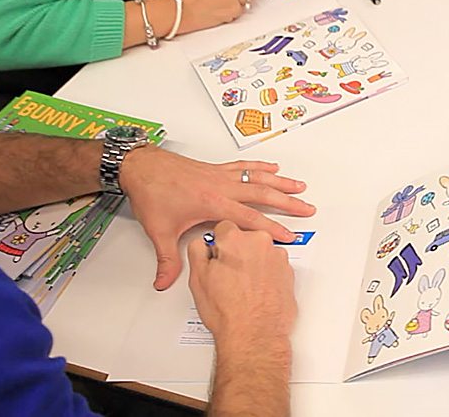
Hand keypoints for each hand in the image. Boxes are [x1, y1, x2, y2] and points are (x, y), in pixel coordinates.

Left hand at [119, 147, 315, 289]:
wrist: (141, 167)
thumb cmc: (152, 194)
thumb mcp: (159, 231)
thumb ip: (167, 259)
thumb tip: (164, 282)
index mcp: (213, 203)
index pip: (250, 219)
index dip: (271, 229)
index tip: (289, 236)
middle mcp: (222, 187)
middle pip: (263, 194)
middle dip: (288, 203)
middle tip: (307, 208)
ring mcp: (220, 176)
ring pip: (258, 178)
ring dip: (281, 182)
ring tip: (300, 186)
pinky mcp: (216, 168)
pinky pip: (244, 166)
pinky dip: (260, 166)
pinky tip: (273, 166)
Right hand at [187, 221, 295, 354]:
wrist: (254, 335)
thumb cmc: (228, 312)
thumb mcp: (198, 278)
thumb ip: (197, 250)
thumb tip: (201, 244)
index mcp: (235, 239)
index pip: (223, 228)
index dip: (218, 245)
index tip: (217, 256)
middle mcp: (260, 242)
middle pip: (245, 237)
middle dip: (237, 252)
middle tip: (229, 276)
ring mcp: (277, 257)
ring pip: (260, 252)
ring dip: (253, 263)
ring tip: (243, 288)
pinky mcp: (288, 271)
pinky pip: (274, 266)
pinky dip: (267, 274)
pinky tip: (256, 291)